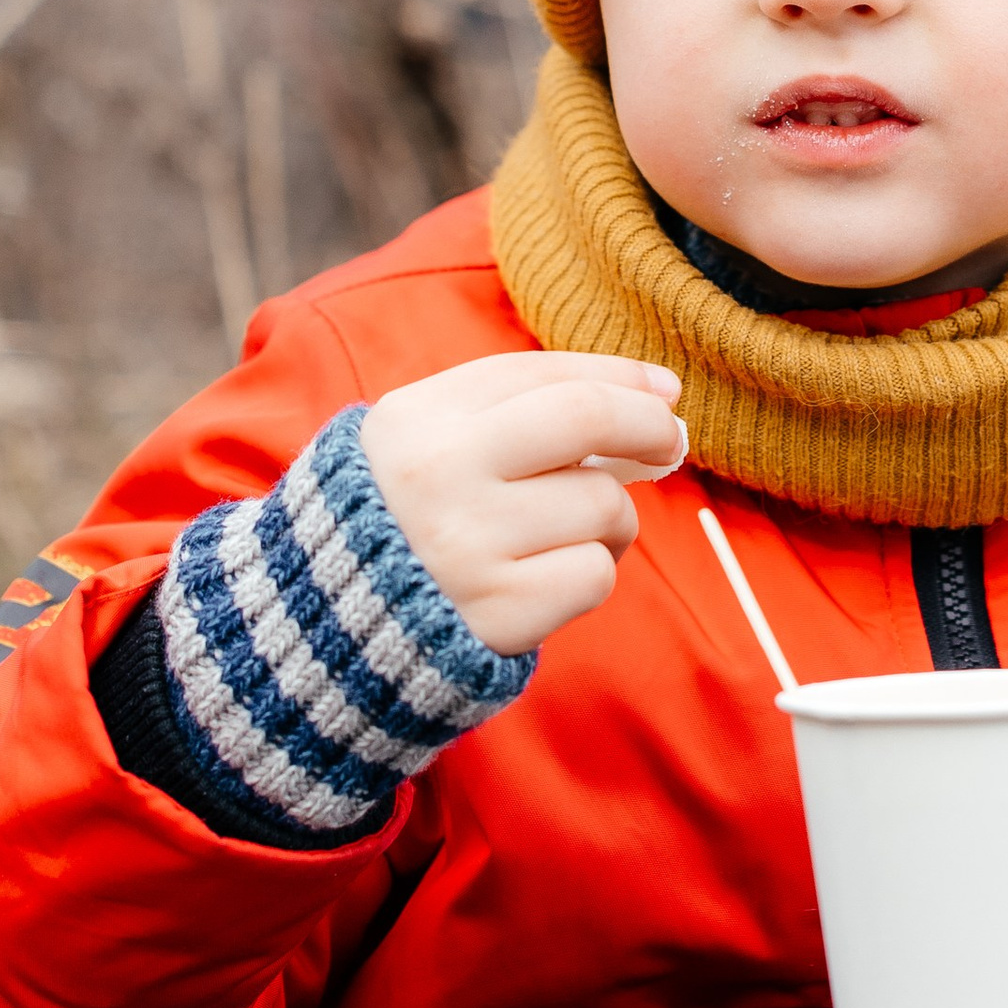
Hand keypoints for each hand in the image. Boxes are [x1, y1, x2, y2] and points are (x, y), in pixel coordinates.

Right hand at [360, 351, 685, 659]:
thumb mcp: (429, 443)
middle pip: (586, 417)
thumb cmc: (411, 521)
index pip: (544, 374)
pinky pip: (595, 574)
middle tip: (668, 441)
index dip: (619, 376)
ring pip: (603, 504)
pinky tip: (552, 576)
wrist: (339, 632)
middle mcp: (437, 474)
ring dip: (611, 518)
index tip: (662, 390)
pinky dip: (589, 572)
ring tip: (570, 533)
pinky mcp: (498, 614)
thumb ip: (527, 409)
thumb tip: (660, 391)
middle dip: (648, 424)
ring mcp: (467, 547)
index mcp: (417, 420)